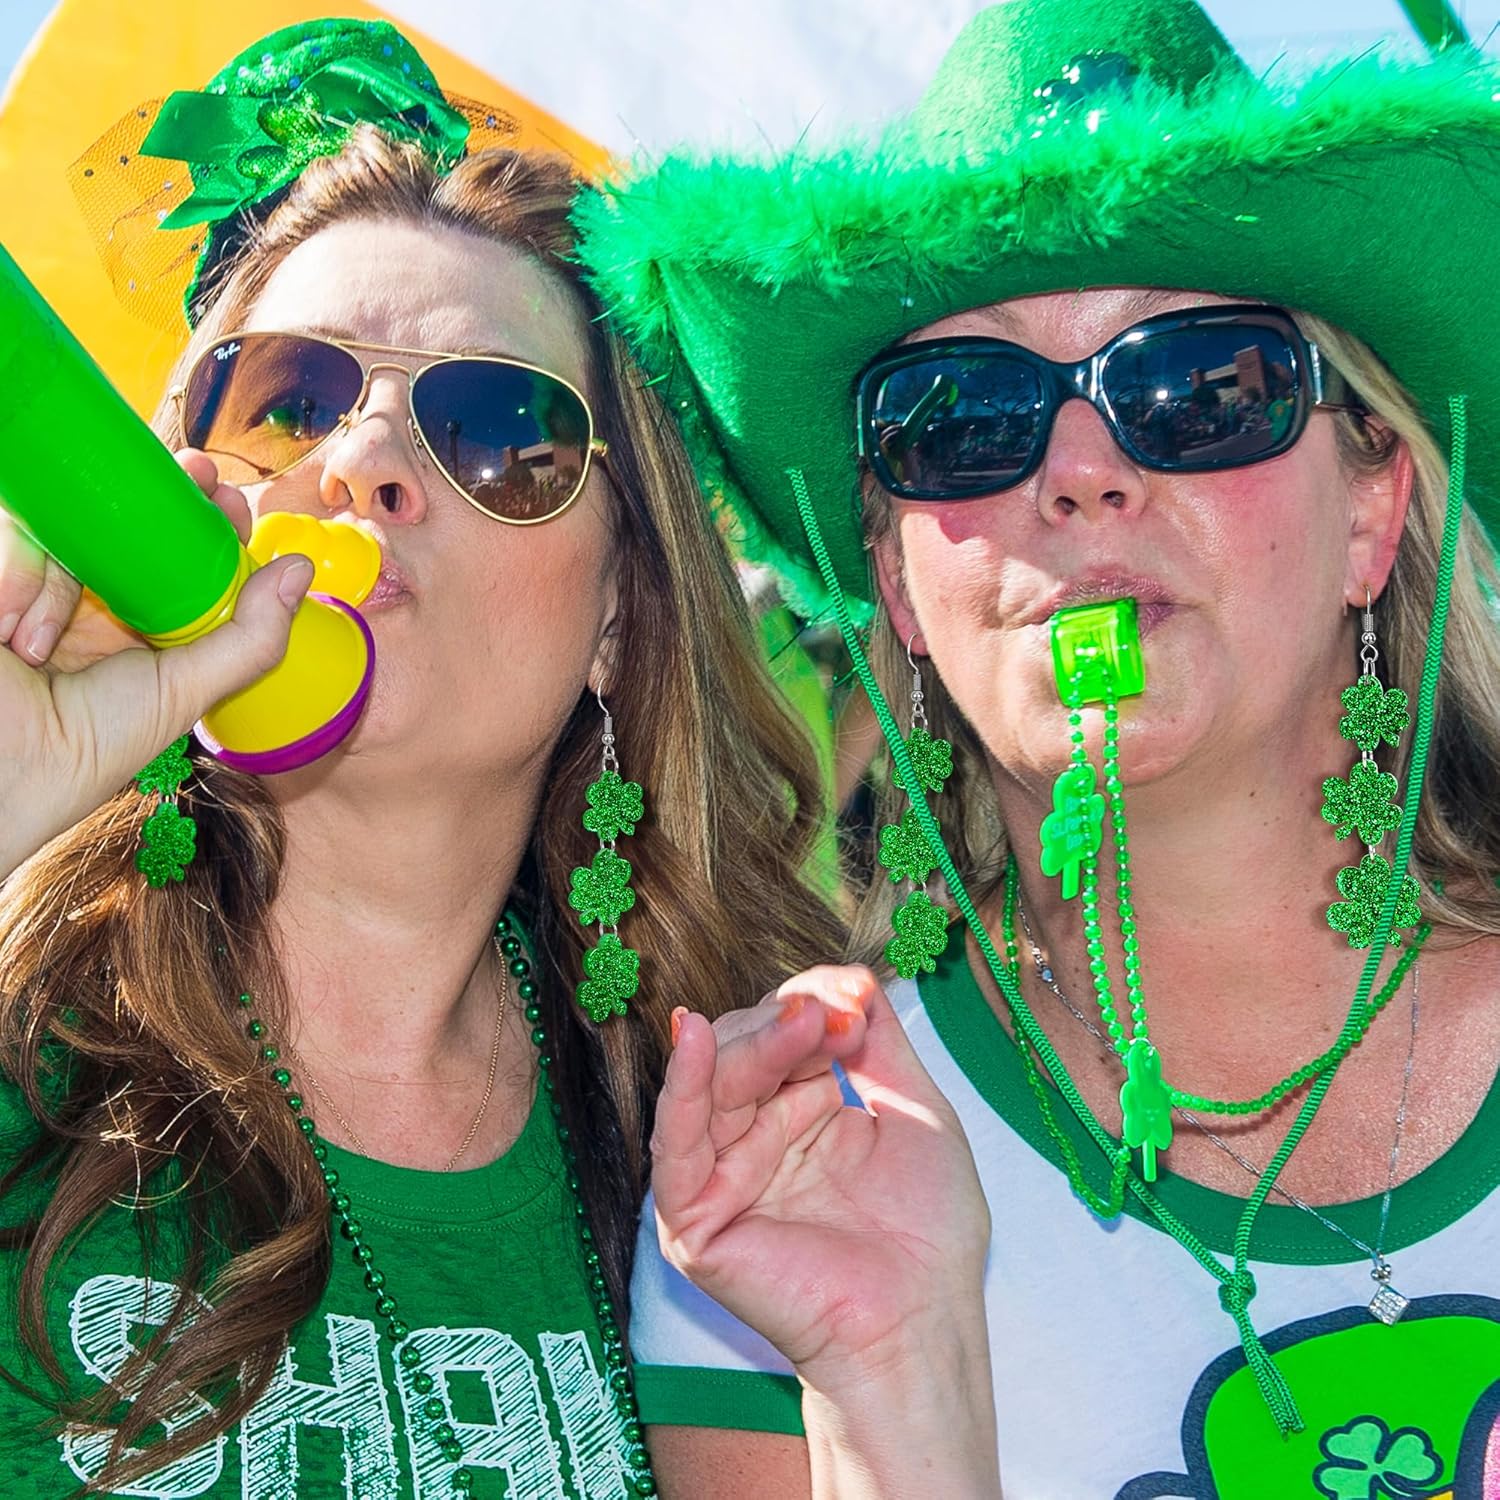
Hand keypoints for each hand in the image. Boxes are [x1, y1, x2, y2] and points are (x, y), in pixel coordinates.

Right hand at [0, 453, 311, 877]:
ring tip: (38, 643)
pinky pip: (15, 534)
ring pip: (68, 525)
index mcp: (139, 629)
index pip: (179, 557)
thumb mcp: (183, 691)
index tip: (228, 498)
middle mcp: (88, 601)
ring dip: (59, 575)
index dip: (206, 522)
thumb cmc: (87, 747)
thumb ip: (249, 638)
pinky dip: (17, 578)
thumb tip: (302, 569)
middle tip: (194, 472)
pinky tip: (10, 636)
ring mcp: (34, 582)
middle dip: (161, 493)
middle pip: (128, 521)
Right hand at [653, 966, 991, 1384]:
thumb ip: (876, 1039)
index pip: (778, 1035)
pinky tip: (697, 1040)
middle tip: (831, 1018)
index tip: (854, 1003)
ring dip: (752, 1043)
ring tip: (803, 1025)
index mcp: (798, 1112)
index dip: (810, 1007)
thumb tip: (845, 974)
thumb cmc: (928, 1232)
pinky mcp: (693, 1221)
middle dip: (784, 1023)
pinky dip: (682, 1088)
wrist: (925, 1322)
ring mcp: (718, 1178)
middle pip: (739, 1050)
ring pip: (709, 1084)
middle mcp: (751, 1139)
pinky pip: (674, 1146)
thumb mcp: (913, 1108)